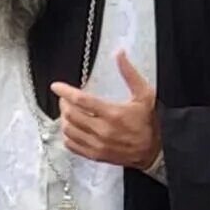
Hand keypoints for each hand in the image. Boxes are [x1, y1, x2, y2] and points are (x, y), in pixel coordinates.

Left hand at [50, 53, 161, 168]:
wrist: (153, 150)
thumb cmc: (148, 121)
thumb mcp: (144, 94)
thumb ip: (129, 73)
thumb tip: (119, 54)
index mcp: (113, 113)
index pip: (81, 100)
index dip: (65, 91)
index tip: (56, 86)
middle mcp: (103, 130)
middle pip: (71, 115)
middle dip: (64, 104)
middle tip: (65, 98)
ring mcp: (97, 145)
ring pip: (68, 130)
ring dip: (64, 119)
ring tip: (68, 112)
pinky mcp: (94, 155)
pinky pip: (71, 145)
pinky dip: (67, 135)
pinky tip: (71, 128)